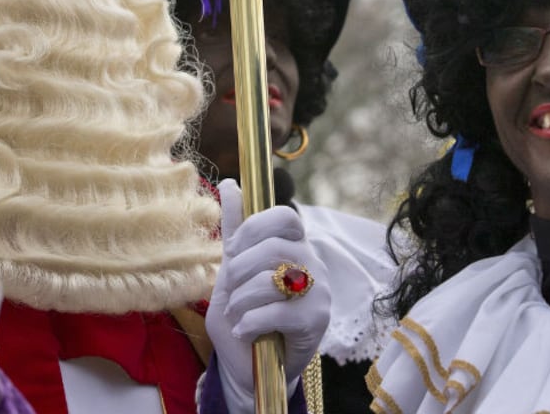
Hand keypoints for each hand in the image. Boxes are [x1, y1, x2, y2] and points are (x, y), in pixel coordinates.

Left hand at [205, 179, 330, 410]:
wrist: (251, 366)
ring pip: (275, 278)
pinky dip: (251, 322)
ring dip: (242, 298)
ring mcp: (319, 291)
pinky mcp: (317, 320)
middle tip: (229, 288)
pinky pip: (279, 311)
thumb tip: (230, 183)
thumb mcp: (232, 271)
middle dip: (240, 268)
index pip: (285, 216)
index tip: (234, 251)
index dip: (254, 228)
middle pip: (276, 246)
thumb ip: (235, 229)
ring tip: (237, 313)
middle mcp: (311, 263)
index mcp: (293, 245)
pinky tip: (245, 331)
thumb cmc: (244, 315)